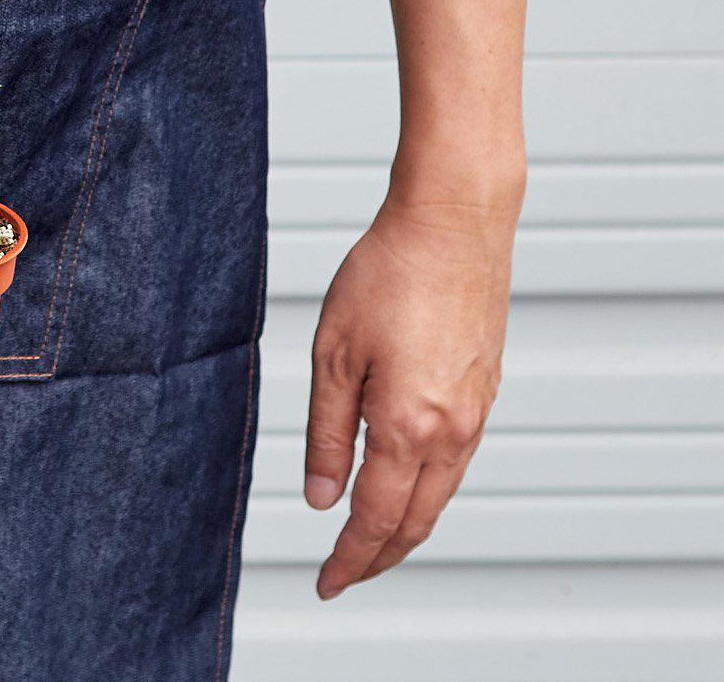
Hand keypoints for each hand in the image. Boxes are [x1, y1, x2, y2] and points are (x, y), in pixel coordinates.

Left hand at [305, 189, 517, 599]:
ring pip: (439, 495)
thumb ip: (326, 432)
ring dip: (404, 526)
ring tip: (368, 540)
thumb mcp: (333, 353)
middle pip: (415, 521)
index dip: (348, 560)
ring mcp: (477, 412)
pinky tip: (404, 482)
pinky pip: (456, 461)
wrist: (452, 223)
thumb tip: (320, 498)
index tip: (325, 583)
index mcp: (409, 425)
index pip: (376, 519)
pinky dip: (427, 488)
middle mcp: (453, 431)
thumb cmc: (387, 273)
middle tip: (344, 575)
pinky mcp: (486, 391)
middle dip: (378, 557)